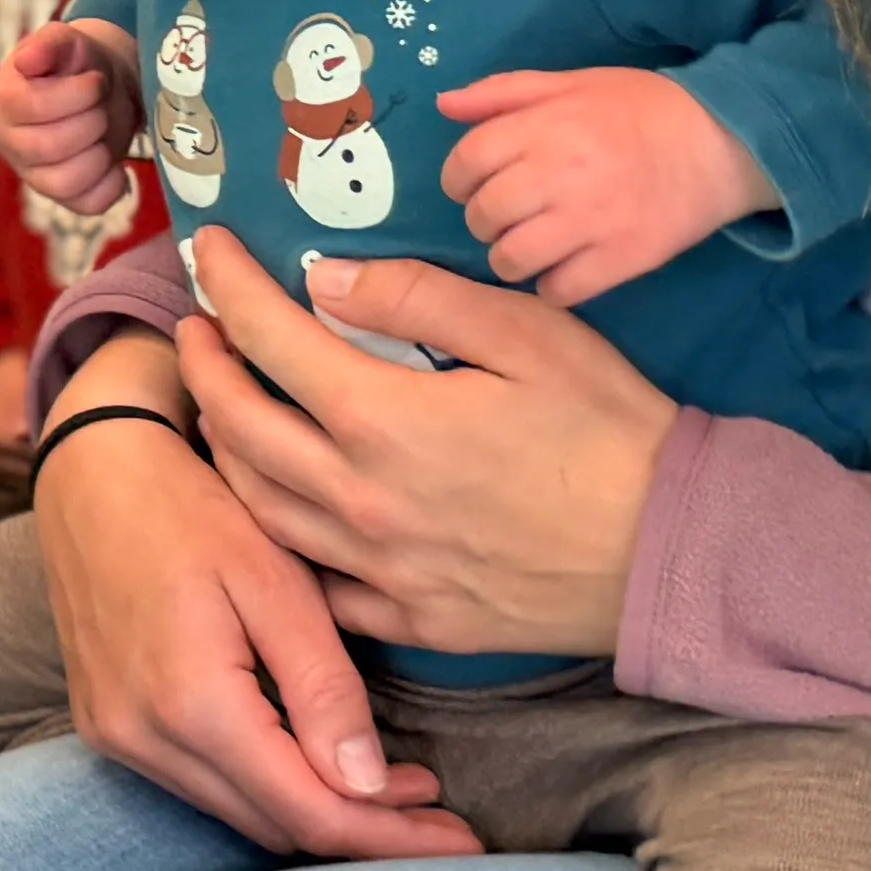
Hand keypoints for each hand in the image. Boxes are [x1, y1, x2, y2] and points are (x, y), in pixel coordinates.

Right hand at [0, 20, 142, 217]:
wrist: (101, 86)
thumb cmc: (77, 64)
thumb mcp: (66, 42)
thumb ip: (49, 44)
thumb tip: (28, 60)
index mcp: (5, 101)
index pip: (36, 107)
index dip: (78, 94)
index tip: (94, 81)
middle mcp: (10, 143)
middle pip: (51, 147)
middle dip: (92, 122)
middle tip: (101, 106)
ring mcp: (34, 175)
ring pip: (66, 183)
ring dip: (100, 155)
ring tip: (104, 133)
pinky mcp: (64, 197)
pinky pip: (88, 205)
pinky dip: (112, 184)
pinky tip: (114, 162)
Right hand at [34, 335, 474, 857]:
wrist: (90, 467)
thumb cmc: (191, 504)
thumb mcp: (275, 583)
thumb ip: (323, 689)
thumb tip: (370, 787)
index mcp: (192, 704)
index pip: (310, 813)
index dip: (391, 837)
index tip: (461, 842)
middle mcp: (142, 738)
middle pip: (275, 827)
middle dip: (363, 828)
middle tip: (436, 807)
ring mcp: (115, 735)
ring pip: (237, 812)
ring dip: (313, 807)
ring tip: (388, 783)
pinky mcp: (105, 723)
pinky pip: (199, 783)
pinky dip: (262, 783)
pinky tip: (309, 755)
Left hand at [172, 231, 670, 660]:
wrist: (673, 554)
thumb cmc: (611, 433)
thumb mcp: (527, 335)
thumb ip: (418, 299)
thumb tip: (328, 280)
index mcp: (383, 420)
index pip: (269, 339)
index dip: (228, 286)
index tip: (210, 251)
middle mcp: (360, 499)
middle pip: (239, 428)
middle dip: (204, 368)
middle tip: (196, 329)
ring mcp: (378, 568)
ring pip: (259, 508)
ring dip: (223, 450)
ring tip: (221, 408)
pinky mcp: (408, 619)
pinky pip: (313, 583)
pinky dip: (279, 539)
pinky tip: (279, 509)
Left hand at [437, 66, 771, 302]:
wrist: (725, 141)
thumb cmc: (641, 109)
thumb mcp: (572, 82)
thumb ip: (504, 93)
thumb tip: (444, 105)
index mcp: (546, 127)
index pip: (467, 162)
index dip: (457, 179)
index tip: (471, 186)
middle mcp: (561, 174)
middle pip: (484, 215)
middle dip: (483, 221)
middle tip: (503, 218)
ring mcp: (592, 222)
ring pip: (512, 260)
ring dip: (510, 258)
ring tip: (530, 247)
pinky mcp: (623, 259)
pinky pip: (559, 290)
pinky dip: (552, 287)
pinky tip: (564, 270)